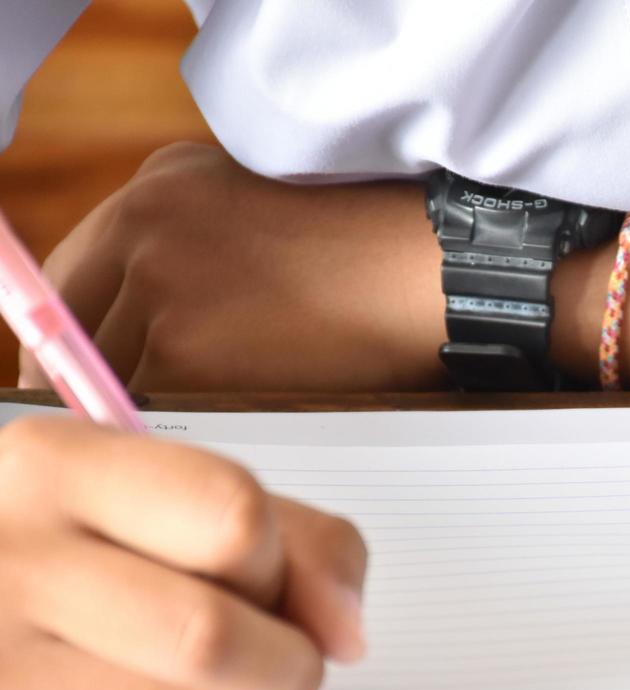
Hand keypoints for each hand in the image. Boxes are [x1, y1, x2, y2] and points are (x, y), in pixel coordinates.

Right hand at [0, 415, 367, 689]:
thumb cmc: (86, 537)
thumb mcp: (175, 495)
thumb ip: (295, 539)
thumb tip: (348, 634)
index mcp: (60, 469)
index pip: (230, 517)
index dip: (281, 563)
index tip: (279, 582)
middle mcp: (13, 561)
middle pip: (209, 635)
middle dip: (287, 662)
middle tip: (286, 659)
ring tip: (215, 680)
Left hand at [19, 142, 446, 392]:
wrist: (428, 273)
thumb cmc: (375, 255)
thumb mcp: (264, 210)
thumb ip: (188, 250)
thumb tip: (141, 322)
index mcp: (158, 187)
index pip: (71, 281)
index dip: (79, 341)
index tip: (91, 380)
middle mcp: (142, 223)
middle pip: (77, 326)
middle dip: (100, 378)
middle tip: (132, 422)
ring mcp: (156, 283)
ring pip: (111, 375)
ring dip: (147, 412)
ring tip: (204, 433)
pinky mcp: (185, 349)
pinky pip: (151, 411)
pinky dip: (183, 432)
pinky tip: (229, 432)